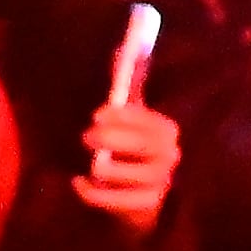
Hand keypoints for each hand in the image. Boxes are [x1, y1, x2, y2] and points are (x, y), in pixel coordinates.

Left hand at [75, 94, 181, 226]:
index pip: (146, 119)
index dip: (122, 116)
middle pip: (140, 144)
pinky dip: (91, 191)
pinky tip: (80, 183)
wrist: (138, 197)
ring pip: (125, 173)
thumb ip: (128, 82)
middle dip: (108, 138)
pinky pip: (113, 199)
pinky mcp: (146, 206)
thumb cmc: (130, 149)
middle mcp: (169, 155)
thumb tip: (132, 43)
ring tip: (90, 165)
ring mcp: (160, 182)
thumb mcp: (130, 116)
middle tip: (86, 137)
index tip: (97, 115)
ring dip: (101, 167)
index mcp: (166, 130)